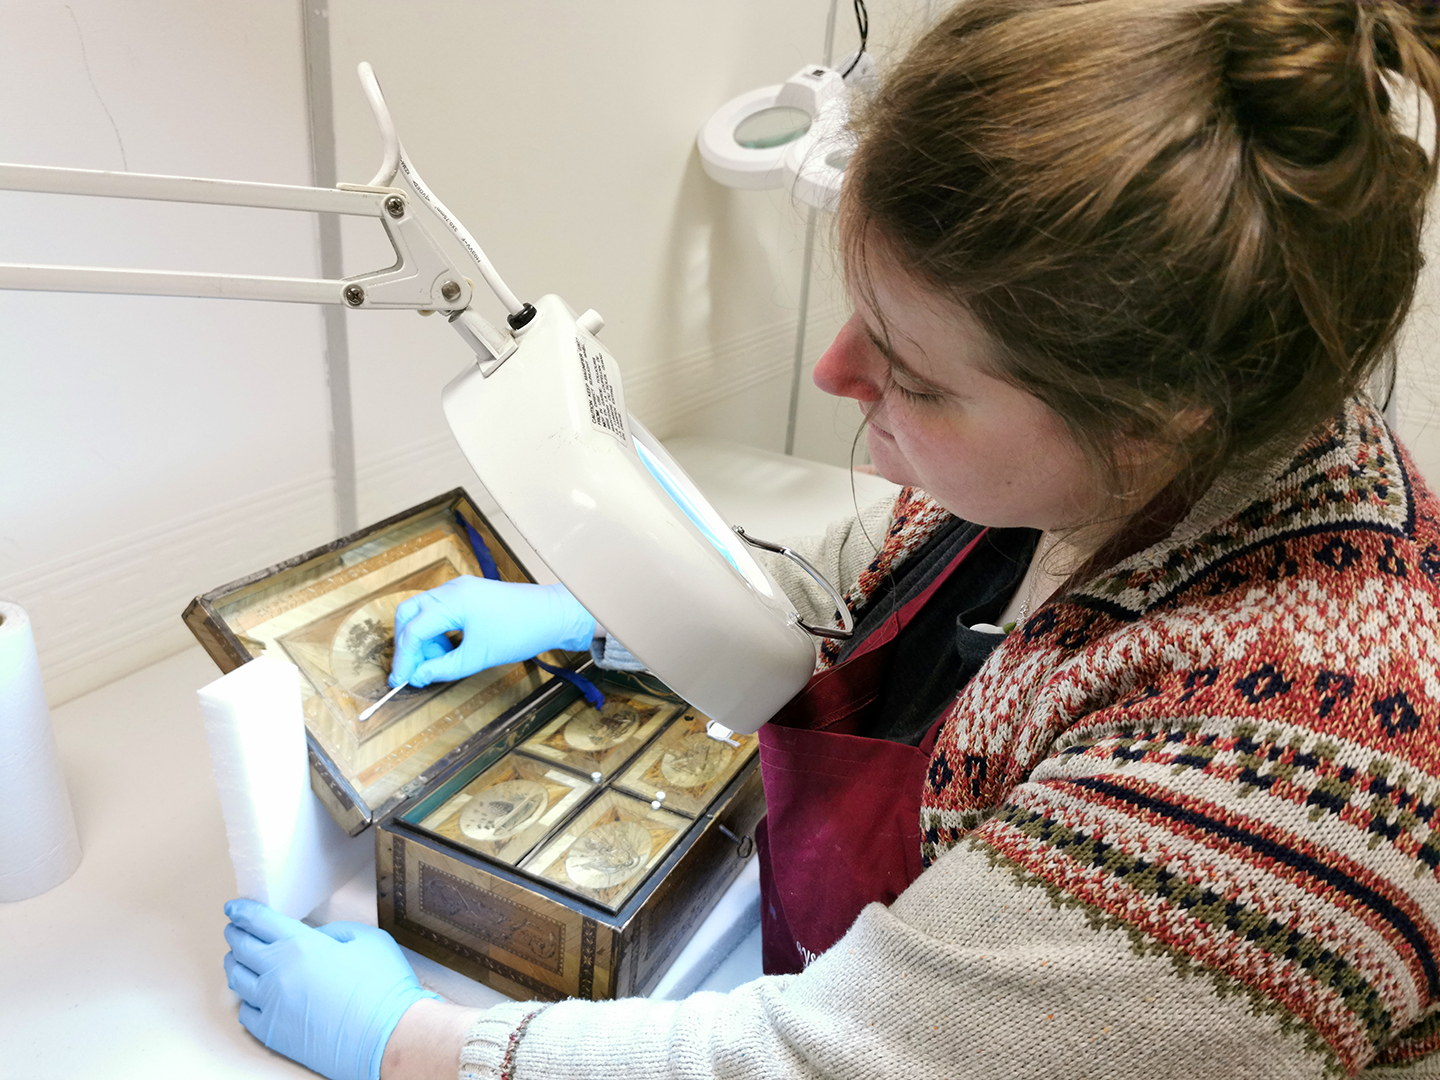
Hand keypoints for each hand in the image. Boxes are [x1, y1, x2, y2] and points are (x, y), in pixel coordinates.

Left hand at [223, 899, 438, 1079]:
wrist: (388, 1036)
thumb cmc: (383, 987)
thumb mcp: (368, 939)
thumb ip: (336, 931)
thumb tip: (317, 937)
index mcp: (302, 945)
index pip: (260, 921)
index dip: (244, 911)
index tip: (236, 908)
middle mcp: (278, 973)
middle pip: (242, 948)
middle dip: (235, 933)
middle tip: (234, 928)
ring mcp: (271, 1005)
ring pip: (237, 979)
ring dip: (234, 964)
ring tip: (237, 958)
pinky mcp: (272, 1033)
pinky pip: (245, 1012)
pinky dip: (245, 999)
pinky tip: (251, 995)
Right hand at [389, 576, 594, 688]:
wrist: (555, 615)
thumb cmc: (521, 632)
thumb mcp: (478, 657)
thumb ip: (442, 668)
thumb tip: (417, 677)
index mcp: (452, 600)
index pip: (412, 630)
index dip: (403, 658)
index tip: (399, 681)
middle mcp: (452, 589)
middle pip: (409, 614)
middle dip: (406, 644)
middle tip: (413, 670)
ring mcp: (460, 589)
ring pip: (423, 612)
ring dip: (423, 638)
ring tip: (437, 662)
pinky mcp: (469, 594)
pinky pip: (440, 610)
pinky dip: (437, 631)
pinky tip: (449, 649)